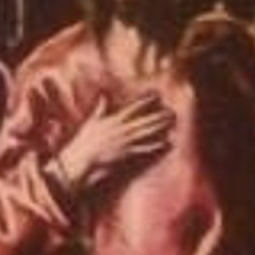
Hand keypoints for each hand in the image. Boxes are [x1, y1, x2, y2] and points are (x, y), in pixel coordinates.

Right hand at [53, 92, 173, 198]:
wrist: (81, 160)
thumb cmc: (84, 143)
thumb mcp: (91, 122)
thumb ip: (100, 109)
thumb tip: (103, 95)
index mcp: (113, 121)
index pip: (133, 108)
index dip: (146, 101)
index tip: (157, 96)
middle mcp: (121, 130)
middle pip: (144, 121)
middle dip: (159, 116)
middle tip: (172, 112)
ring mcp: (124, 142)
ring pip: (147, 133)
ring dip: (160, 128)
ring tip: (172, 124)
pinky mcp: (126, 154)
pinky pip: (144, 149)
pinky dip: (156, 145)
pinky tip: (166, 143)